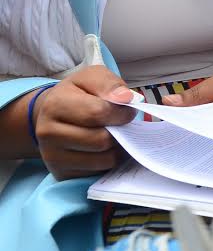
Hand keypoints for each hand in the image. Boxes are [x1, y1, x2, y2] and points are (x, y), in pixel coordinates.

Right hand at [32, 65, 135, 179]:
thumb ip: (109, 84)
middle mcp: (47, 133)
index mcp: (55, 105)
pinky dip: (108, 161)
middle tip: (123, 124)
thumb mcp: (91, 77)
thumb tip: (125, 98)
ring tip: (116, 135)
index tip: (127, 110)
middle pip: (101, 140)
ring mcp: (52, 156)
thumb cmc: (77, 93)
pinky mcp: (61, 173)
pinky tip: (106, 148)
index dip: (121, 112)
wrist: (52, 114)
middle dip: (120, 131)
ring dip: (118, 148)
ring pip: (102, 160)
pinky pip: (97, 172)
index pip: (98, 113)